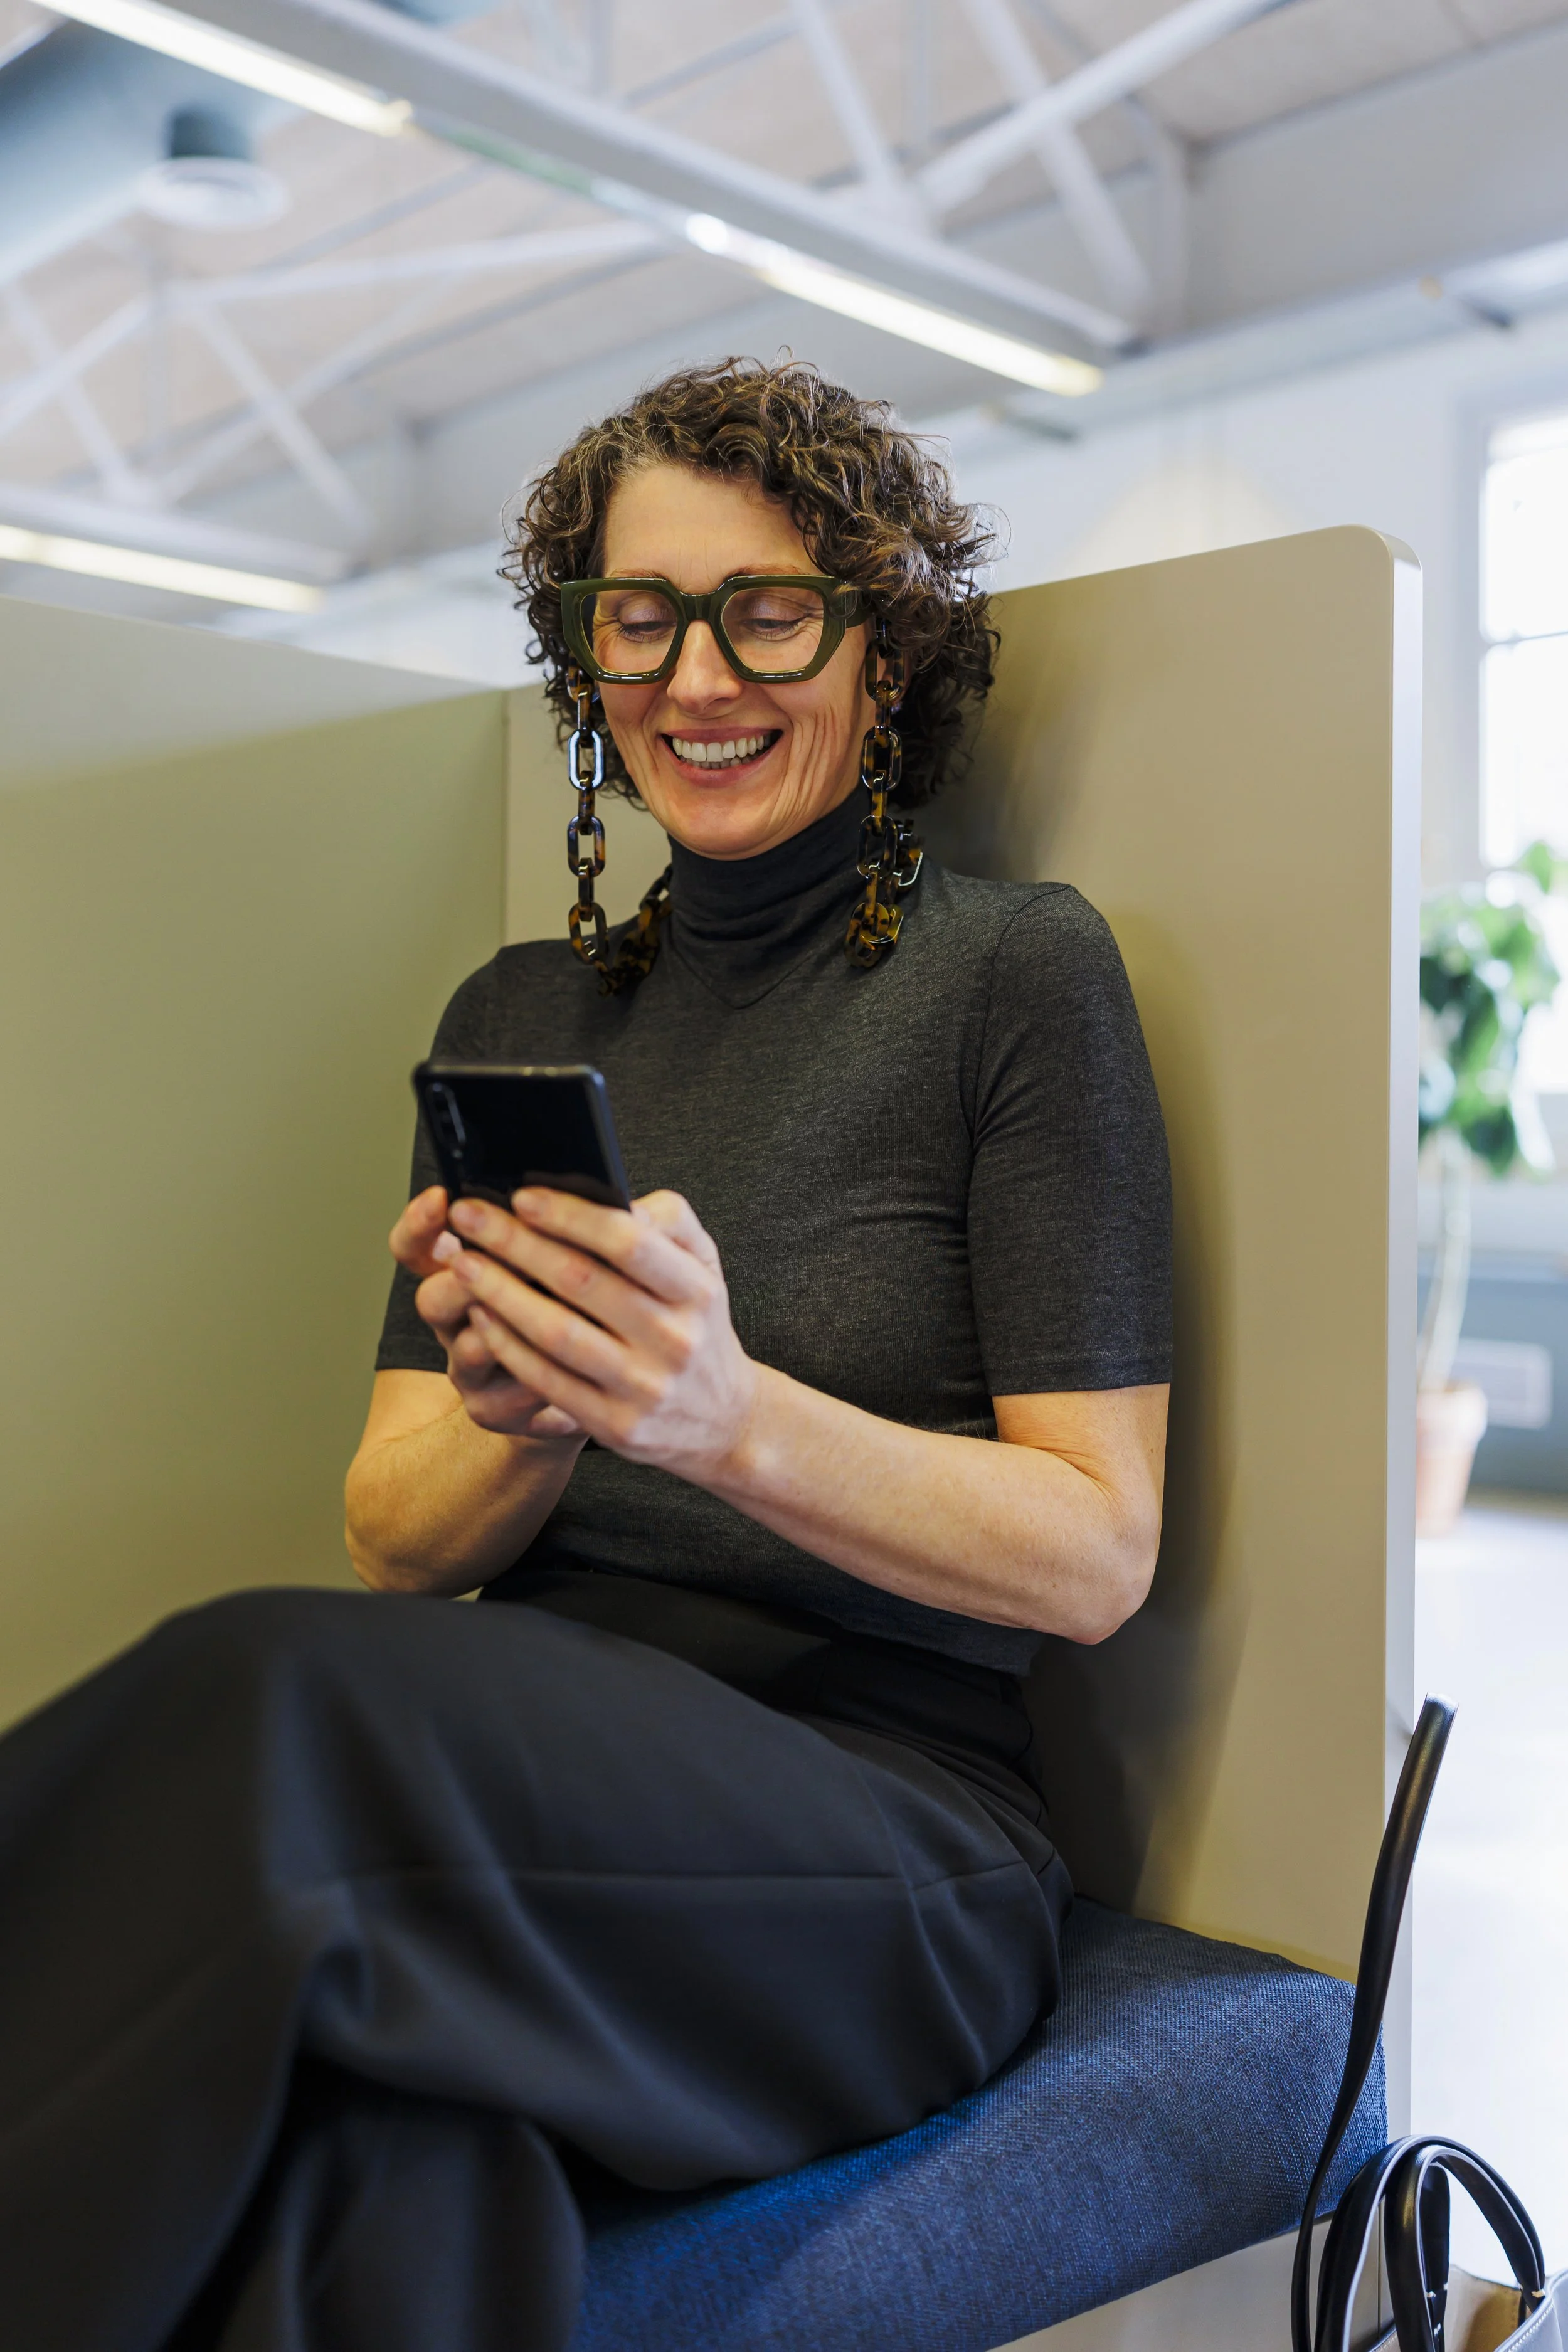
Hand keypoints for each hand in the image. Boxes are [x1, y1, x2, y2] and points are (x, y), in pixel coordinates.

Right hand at [390, 1186, 579, 1440]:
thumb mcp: (568, 1256)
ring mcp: (467, 1367)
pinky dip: (541, 1375)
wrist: (585, 1384)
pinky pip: (507, 1394)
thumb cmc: (575, 1305)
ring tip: (545, 1310)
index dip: (420, 1222)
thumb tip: (592, 1195)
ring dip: (508, 1327)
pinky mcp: (491, 1408)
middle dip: (465, 1279)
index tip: (442, 1197)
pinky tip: (575, 1364)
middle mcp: (454, 1318)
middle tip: (501, 1262)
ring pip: (468, 1347)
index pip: (415, 1245)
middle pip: (431, 1297)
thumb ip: (564, 1229)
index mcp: (461, 1269)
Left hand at [432, 1187, 758, 1477]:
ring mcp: (644, 1387)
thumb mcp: (704, 1266)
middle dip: (515, 1243)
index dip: (569, 1216)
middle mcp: (674, 1340)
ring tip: (464, 1262)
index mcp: (696, 1290)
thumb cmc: (697, 1325)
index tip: (521, 1195)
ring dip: (499, 1292)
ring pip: (555, 1334)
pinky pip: (546, 1379)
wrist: (723, 1419)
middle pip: (580, 1282)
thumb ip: (667, 1221)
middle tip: (469, 1217)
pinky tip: (481, 1313)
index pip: (628, 1241)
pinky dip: (507, 1343)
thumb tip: (604, 1193)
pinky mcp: (615, 1425)